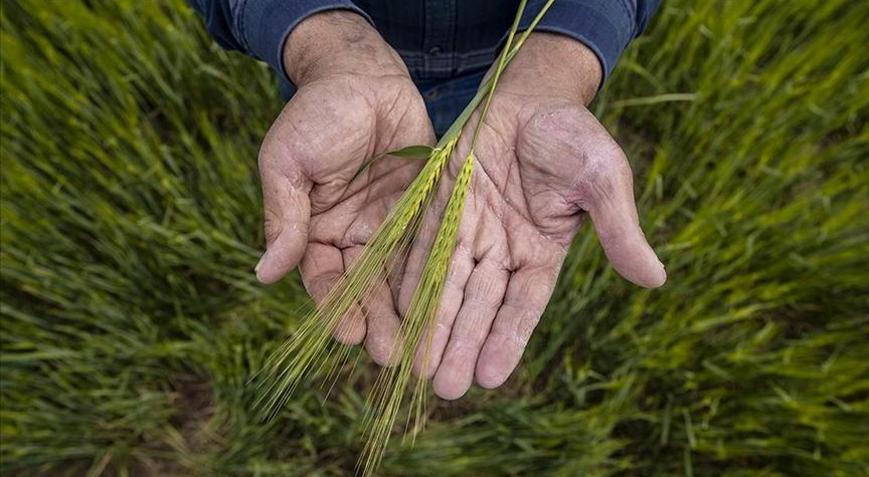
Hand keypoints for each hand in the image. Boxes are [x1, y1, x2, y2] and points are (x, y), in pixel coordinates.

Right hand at [255, 11, 434, 362]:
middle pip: (366, 288)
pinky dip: (435, 276)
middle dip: (376, 322)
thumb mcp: (288, 163)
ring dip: (408, 311)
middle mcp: (354, 236)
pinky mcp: (424, 209)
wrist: (363, 74)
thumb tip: (263, 274)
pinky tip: (447, 303)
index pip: (324, 279)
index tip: (347, 333)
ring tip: (421, 346)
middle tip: (392, 355)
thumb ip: (283, 218)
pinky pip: (430, 247)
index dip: (334, 306)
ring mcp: (391, 224)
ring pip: (400, 277)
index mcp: (316, 230)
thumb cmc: (316, 114)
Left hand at [398, 34, 666, 398]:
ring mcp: (468, 229)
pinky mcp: (438, 205)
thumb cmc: (573, 135)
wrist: (529, 92)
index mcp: (541, 252)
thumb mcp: (603, 180)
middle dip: (461, 344)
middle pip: (478, 305)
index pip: (522, 305)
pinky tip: (395, 310)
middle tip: (445, 389)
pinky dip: (409, 276)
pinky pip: (421, 246)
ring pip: (446, 284)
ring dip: (432, 323)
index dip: (506, 339)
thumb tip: (655, 279)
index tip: (490, 377)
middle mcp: (501, 249)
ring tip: (416, 365)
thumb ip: (620, 229)